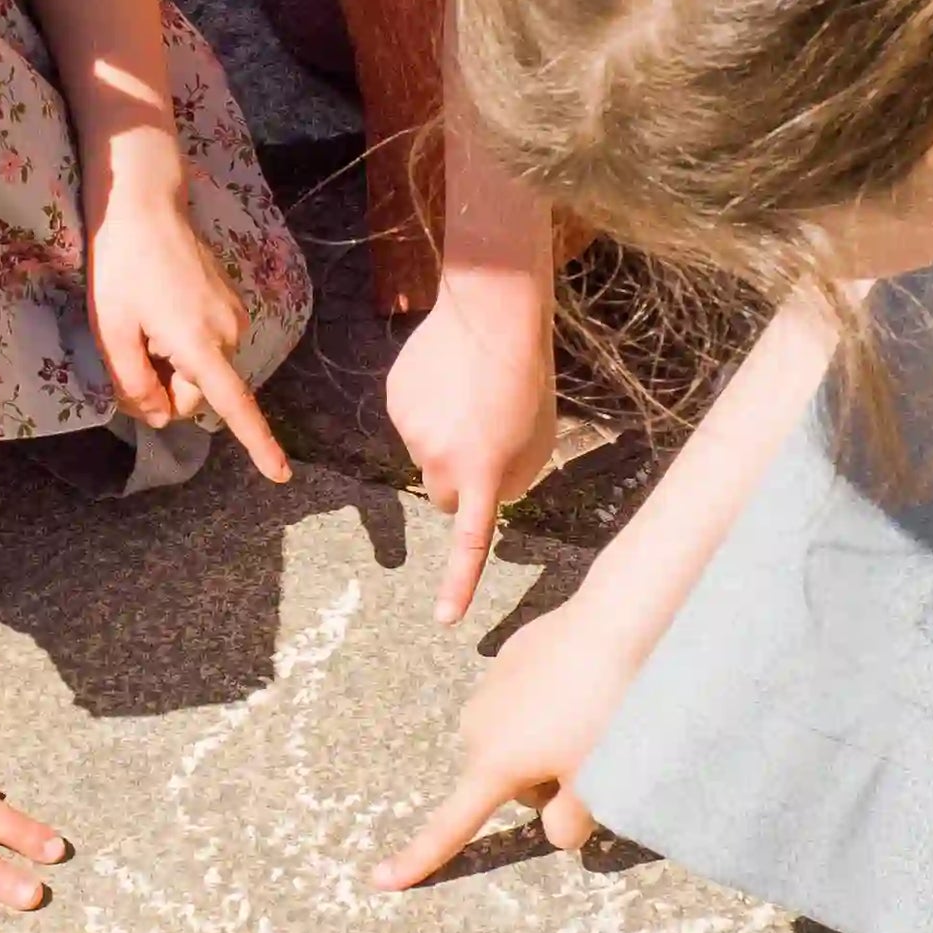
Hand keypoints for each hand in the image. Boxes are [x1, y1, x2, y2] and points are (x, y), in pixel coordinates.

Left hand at [81, 166, 289, 484]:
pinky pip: (207, 347)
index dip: (258, 444)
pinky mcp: (230, 304)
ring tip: (144, 321)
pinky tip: (159, 311)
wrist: (145, 205)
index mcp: (200, 344)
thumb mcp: (111, 330)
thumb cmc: (121, 266)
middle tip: (130, 352)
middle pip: (198, 395)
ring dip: (173, 364)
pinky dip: (183, 345)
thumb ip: (133, 382)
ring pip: (202, 372)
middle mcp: (229, 334)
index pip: (234, 406)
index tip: (281, 476)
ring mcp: (234, 317)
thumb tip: (157, 416)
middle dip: (166, 390)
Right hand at [369, 593, 651, 890]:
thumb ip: (570, 822)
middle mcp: (476, 729)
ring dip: (543, 742)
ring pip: (514, 740)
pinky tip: (584, 684)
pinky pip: (525, 700)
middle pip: (503, 782)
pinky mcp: (509, 659)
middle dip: (539, 781)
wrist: (613, 623)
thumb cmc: (605, 709)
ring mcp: (489, 690)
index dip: (416, 860)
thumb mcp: (596, 780)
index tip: (381, 881)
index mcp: (492, 766)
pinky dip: (549, 704)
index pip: (449, 827)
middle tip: (588, 760)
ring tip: (592, 716)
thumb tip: (556, 831)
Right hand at [380, 278, 561, 621]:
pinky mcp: (395, 402)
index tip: (446, 619)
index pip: (470, 541)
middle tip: (482, 446)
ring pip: (426, 455)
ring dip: (445, 439)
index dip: (459, 584)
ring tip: (471, 395)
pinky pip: (412, 421)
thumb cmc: (526, 377)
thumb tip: (482, 498)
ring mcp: (410, 431)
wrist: (491, 312)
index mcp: (481, 472)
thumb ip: (511, 480)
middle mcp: (438, 459)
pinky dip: (427, 410)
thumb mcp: (537, 439)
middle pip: (443, 495)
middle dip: (459, 484)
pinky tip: (450, 379)